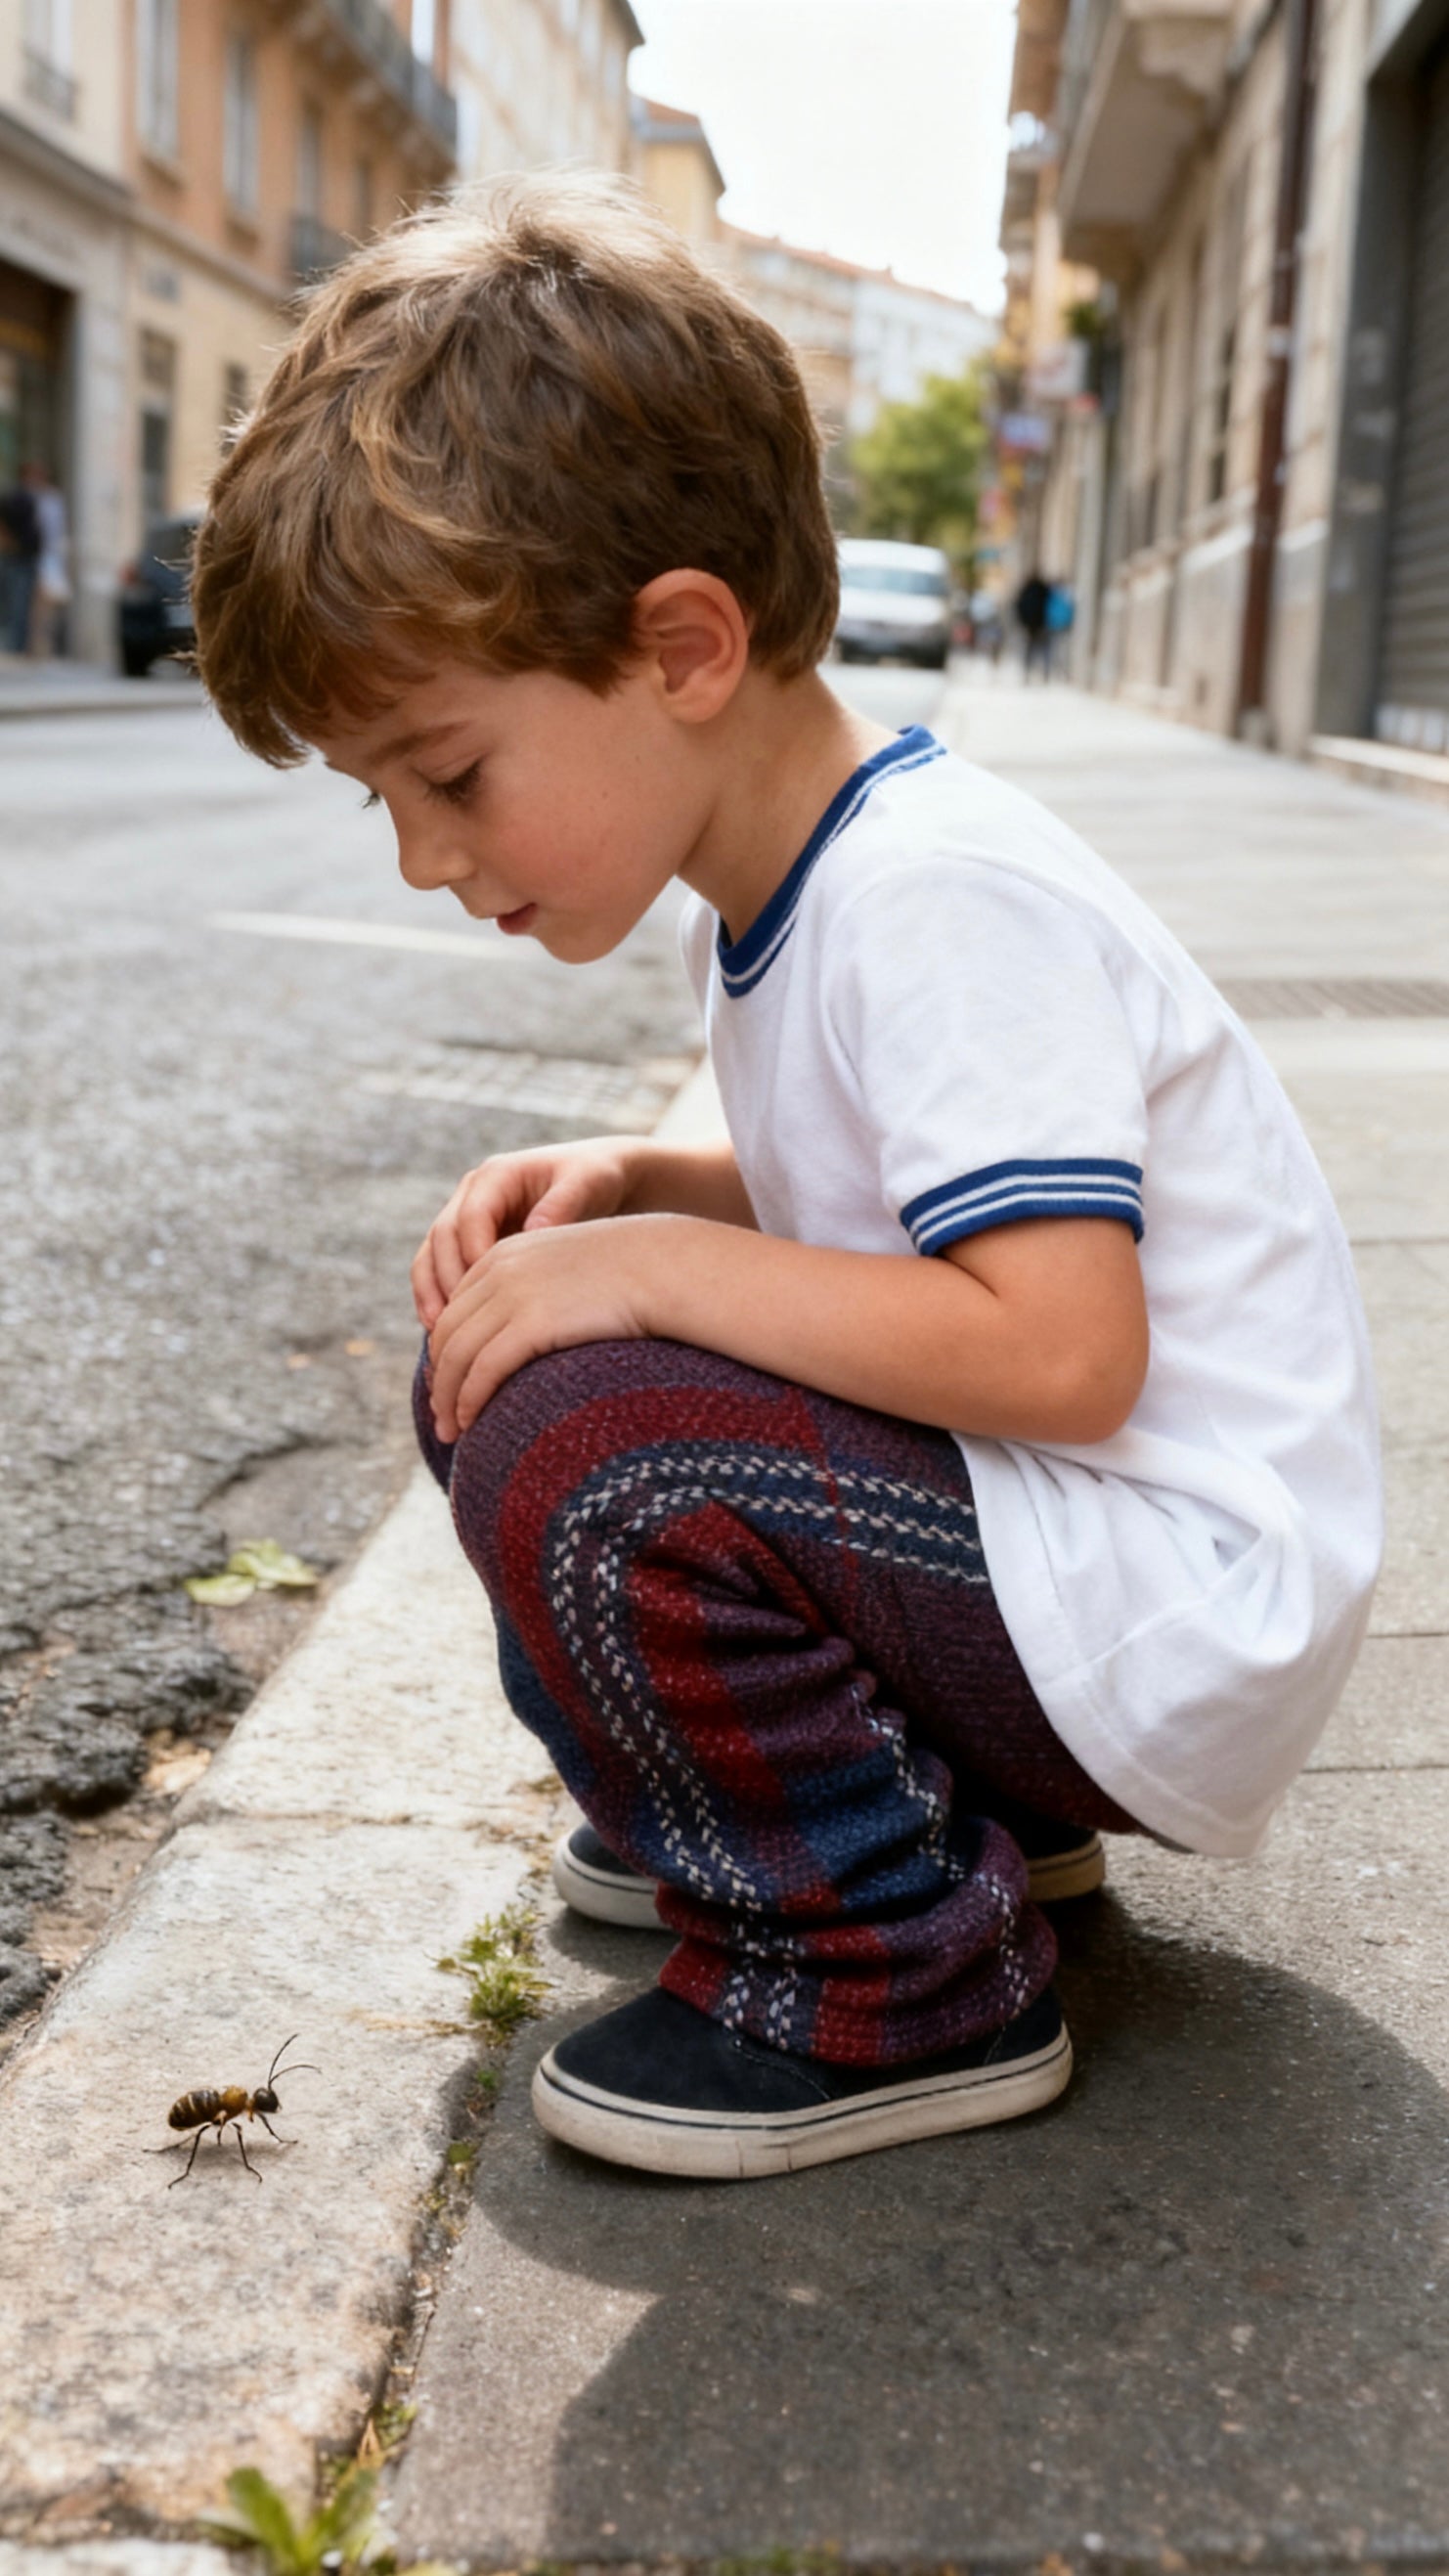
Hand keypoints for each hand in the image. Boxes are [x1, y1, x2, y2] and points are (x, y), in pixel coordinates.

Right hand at [411, 1138, 644, 1328]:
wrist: (597, 1180)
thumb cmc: (595, 1179)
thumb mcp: (587, 1183)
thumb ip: (562, 1204)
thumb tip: (532, 1232)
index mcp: (497, 1175)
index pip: (471, 1217)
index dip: (475, 1255)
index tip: (492, 1293)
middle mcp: (472, 1194)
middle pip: (442, 1237)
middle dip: (446, 1280)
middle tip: (458, 1322)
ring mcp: (465, 1218)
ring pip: (431, 1255)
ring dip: (430, 1293)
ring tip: (438, 1332)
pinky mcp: (468, 1243)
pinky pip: (439, 1271)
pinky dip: (436, 1298)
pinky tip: (443, 1332)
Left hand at [427, 1215, 666, 1438]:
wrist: (664, 1267)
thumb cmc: (633, 1277)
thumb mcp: (571, 1273)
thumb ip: (542, 1294)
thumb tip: (533, 1335)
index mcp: (504, 1254)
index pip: (454, 1308)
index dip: (445, 1352)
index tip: (448, 1385)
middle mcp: (499, 1270)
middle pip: (447, 1333)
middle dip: (439, 1380)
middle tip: (441, 1418)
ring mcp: (513, 1294)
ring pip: (456, 1355)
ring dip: (447, 1399)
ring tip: (450, 1432)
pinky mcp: (531, 1323)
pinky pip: (483, 1370)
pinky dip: (469, 1400)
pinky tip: (470, 1423)